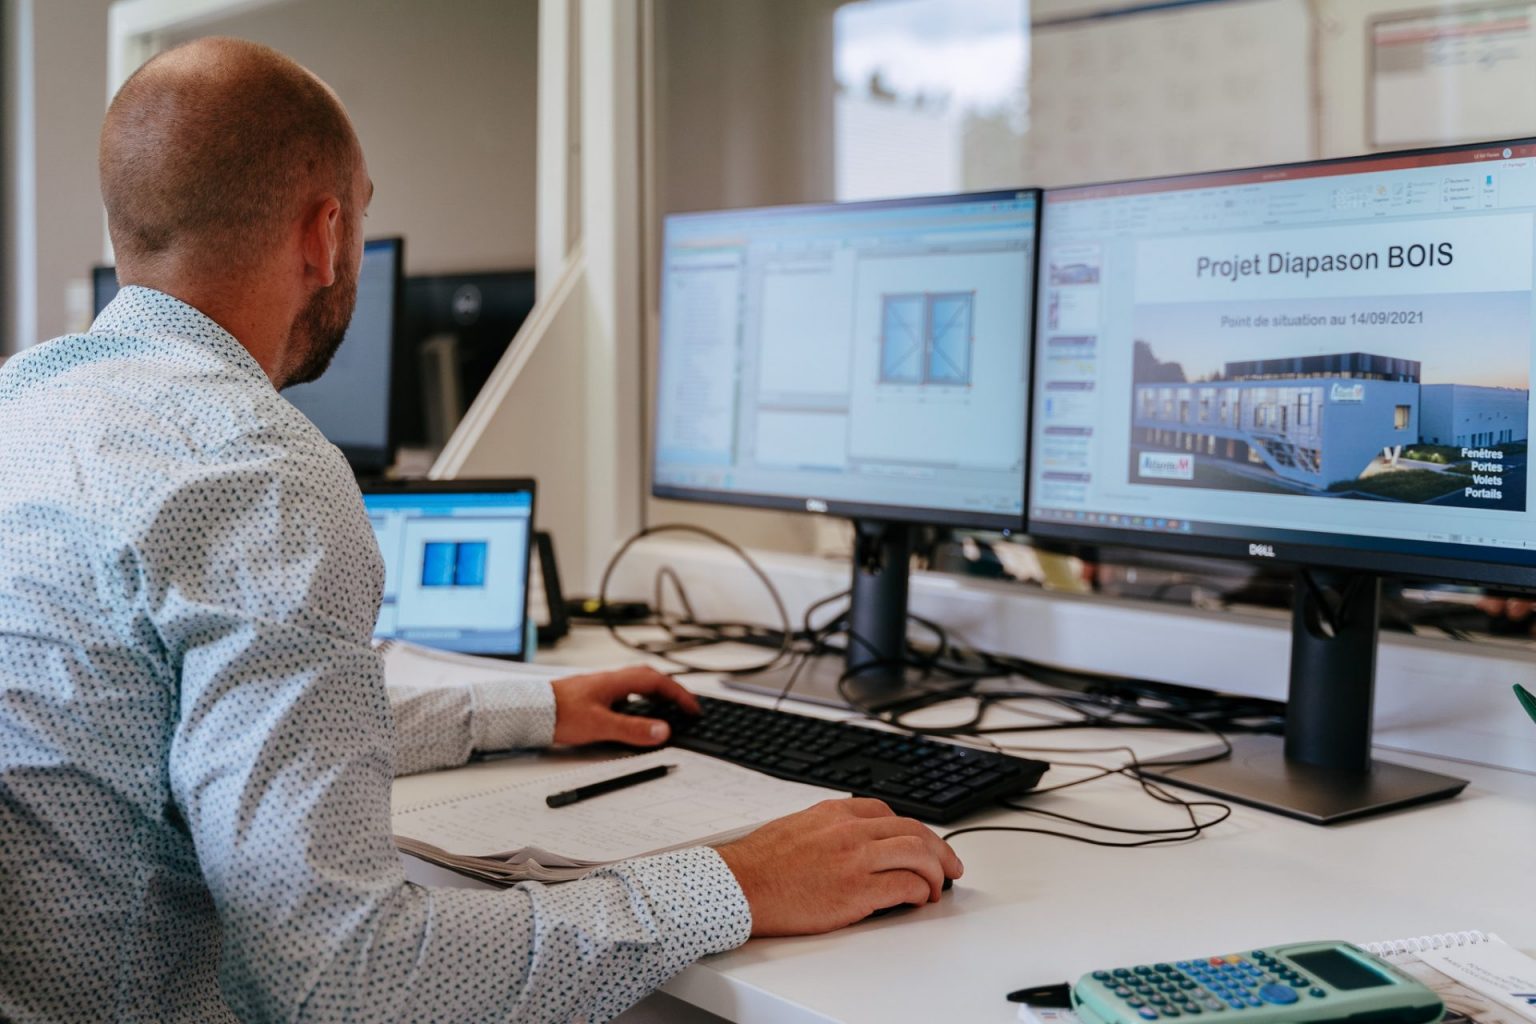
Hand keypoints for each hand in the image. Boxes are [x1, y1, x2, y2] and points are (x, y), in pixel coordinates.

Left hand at [551, 666, 698, 746]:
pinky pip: (623, 693)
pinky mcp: (591, 695)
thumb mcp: (601, 725)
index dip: (679, 694)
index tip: (693, 708)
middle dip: (670, 690)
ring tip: (665, 709)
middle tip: (684, 706)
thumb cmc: (559, 713)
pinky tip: (633, 714)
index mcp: (616, 682)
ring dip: (654, 694)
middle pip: (649, 678)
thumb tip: (662, 730)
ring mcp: (600, 687)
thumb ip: (632, 729)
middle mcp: (610, 680)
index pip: (658, 682)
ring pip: (636, 685)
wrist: (529, 711)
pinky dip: (637, 701)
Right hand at [716, 798, 962, 935]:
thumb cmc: (761, 864)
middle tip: (951, 867)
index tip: (923, 845)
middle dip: (941, 850)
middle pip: (914, 831)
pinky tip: (918, 900)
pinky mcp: (856, 890)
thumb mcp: (798, 826)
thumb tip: (854, 842)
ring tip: (938, 888)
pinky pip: (906, 885)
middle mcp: (850, 830)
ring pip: (918, 854)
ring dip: (937, 872)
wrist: (739, 886)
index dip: (915, 832)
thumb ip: (830, 829)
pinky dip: (920, 892)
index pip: (891, 813)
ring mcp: (855, 859)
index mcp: (836, 812)